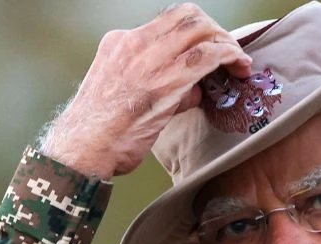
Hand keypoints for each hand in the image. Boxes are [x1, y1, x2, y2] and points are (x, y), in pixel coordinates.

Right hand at [38, 3, 252, 177]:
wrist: (80, 151)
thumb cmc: (96, 135)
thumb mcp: (116, 96)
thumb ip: (152, 85)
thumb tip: (189, 90)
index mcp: (117, 45)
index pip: (165, 23)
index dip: (193, 31)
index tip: (204, 46)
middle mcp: (133, 44)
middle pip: (187, 16)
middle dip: (213, 30)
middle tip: (226, 51)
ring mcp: (151, 60)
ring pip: (202, 29)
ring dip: (227, 42)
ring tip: (238, 61)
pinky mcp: (169, 80)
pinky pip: (211, 55)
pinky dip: (231, 57)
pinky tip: (240, 67)